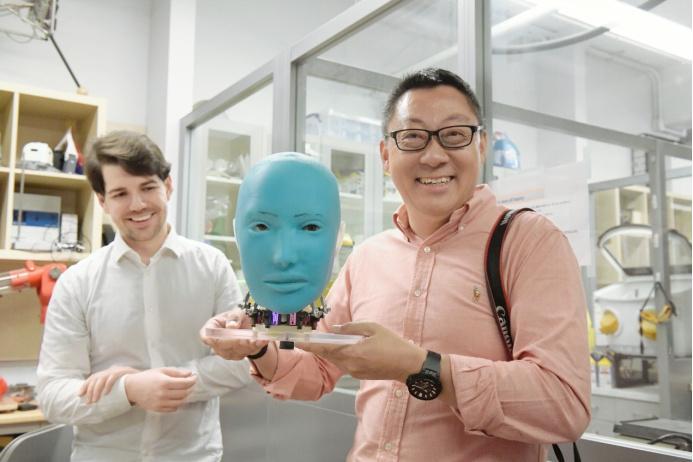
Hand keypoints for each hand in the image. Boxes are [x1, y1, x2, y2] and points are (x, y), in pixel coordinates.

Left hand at [79, 365, 138, 403]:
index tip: (79, 394)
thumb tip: (96, 400)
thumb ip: (110, 390)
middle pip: (95, 378)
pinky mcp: (124, 371)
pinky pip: (113, 377)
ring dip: (96, 390)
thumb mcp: (119, 387)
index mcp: (109, 372)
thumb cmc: (132, 386)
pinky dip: (108, 385)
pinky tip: (106, 393)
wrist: (146, 380)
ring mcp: (118, 370)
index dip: (85, 385)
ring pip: (102, 378)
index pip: (93, 377)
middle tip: (88, 402)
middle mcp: (112, 369)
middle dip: (90, 391)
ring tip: (95, 400)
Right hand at [123, 368, 196, 411]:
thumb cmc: (147, 377)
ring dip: (185, 396)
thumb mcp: (162, 371)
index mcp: (164, 382)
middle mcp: (163, 394)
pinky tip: (176, 398)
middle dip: (190, 388)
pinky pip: (173, 409)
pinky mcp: (157, 409)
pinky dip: (177, 404)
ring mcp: (160, 403)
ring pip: (180, 402)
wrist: (132, 388)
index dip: (192, 380)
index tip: (194, 377)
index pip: (185, 384)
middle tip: (190, 384)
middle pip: (184, 393)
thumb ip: (176, 372)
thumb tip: (189, 374)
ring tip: (184, 391)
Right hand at [200, 308, 267, 359]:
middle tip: (250, 337)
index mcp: (211, 328)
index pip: (206, 336)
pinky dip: (254, 347)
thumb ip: (234, 317)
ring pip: (234, 351)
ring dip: (248, 345)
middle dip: (237, 342)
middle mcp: (215, 342)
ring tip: (260, 338)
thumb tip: (232, 326)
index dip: (214, 339)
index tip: (227, 335)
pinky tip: (262, 341)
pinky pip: (244, 353)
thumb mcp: (236, 312)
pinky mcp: (235, 356)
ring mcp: (224, 351)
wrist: (246, 325)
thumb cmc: (236, 317)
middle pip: (222, 346)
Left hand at [297, 322, 426, 381]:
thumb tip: (336, 329)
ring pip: (336, 360)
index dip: (310, 345)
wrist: (408, 365)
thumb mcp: (373, 328)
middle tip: (308, 339)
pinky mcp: (359, 375)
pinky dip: (341, 355)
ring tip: (326, 340)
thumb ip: (352, 328)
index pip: (326, 348)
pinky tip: (345, 348)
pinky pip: (345, 364)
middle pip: (328, 355)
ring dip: (330, 351)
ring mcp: (354, 372)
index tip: (297, 342)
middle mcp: (350, 364)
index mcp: (353, 352)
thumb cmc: (393, 344)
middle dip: (317, 347)